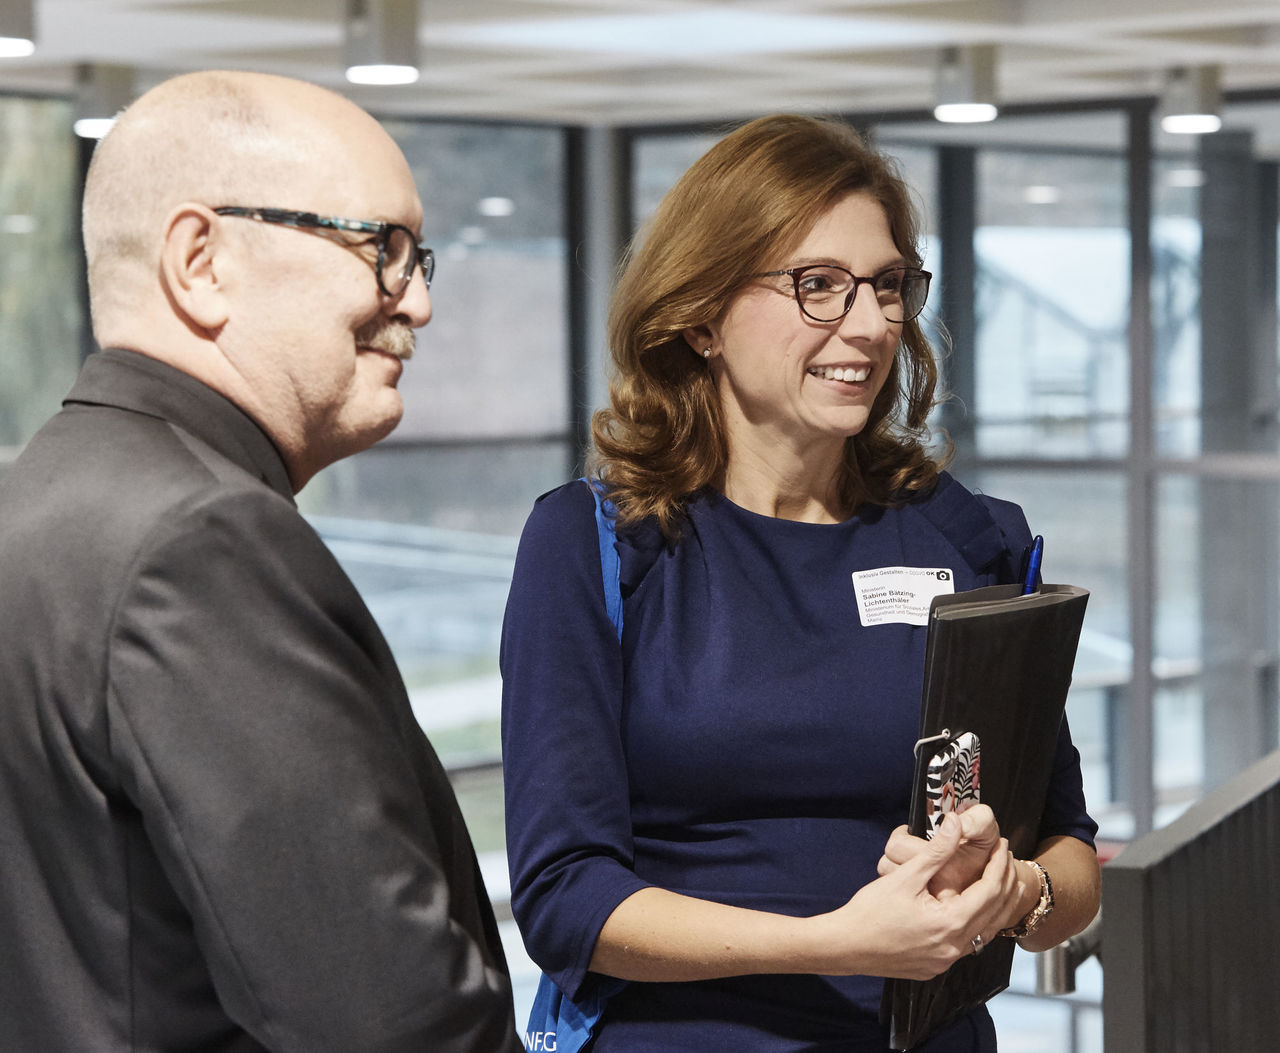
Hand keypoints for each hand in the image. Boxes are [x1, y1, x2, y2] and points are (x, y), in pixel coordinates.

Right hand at [819, 813, 1018, 980]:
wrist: (844, 945)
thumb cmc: (870, 912)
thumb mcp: (905, 877)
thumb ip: (936, 852)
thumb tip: (955, 824)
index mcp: (950, 924)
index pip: (990, 891)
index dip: (999, 866)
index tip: (1003, 845)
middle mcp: (954, 948)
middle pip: (995, 914)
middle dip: (1004, 883)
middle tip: (1006, 858)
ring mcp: (945, 961)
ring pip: (984, 932)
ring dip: (994, 905)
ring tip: (997, 881)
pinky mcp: (935, 966)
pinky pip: (967, 944)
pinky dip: (977, 923)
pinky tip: (972, 909)